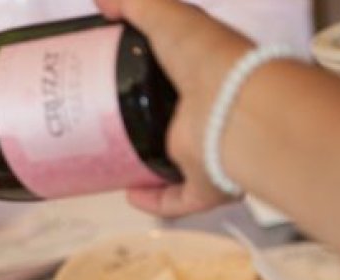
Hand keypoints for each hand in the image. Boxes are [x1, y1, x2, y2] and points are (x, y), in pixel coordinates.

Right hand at [94, 0, 254, 216]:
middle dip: (143, 127)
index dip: (147, 79)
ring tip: (113, 162)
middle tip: (103, 126)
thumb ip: (135, 3)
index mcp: (205, 76)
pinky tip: (128, 194)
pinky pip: (179, 199)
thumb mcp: (168, 16)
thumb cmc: (210, 59)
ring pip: (178, 166)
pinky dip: (154, 200)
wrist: (237, 109)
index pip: (176, 77)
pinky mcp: (207, 185)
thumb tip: (102, 1)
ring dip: (149, 168)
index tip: (111, 82)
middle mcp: (212, 114)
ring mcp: (212, 152)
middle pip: (174, 124)